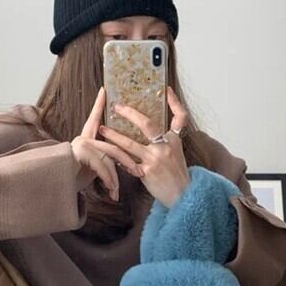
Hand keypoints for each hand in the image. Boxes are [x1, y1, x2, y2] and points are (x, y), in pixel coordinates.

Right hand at [70, 87, 144, 201]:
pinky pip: (101, 167)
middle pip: (112, 146)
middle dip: (128, 161)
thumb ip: (101, 160)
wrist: (54, 185)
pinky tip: (112, 192)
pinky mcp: (80, 154)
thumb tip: (121, 164)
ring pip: (108, 158)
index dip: (99, 104)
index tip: (104, 91)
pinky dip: (108, 181)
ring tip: (118, 191)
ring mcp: (81, 145)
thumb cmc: (72, 177)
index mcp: (86, 138)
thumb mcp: (90, 167)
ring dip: (115, 178)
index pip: (94, 118)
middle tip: (140, 173)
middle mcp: (83, 138)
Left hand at [98, 86, 191, 207]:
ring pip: (130, 144)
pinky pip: (127, 162)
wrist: (183, 196)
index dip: (175, 102)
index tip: (166, 89)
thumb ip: (167, 139)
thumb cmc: (178, 174)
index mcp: (174, 140)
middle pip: (147, 124)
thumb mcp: (178, 153)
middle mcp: (165, 146)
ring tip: (102, 129)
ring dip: (113, 136)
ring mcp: (155, 159)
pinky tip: (107, 152)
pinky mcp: (146, 172)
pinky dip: (117, 157)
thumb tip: (156, 129)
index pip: (180, 117)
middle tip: (117, 106)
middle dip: (130, 113)